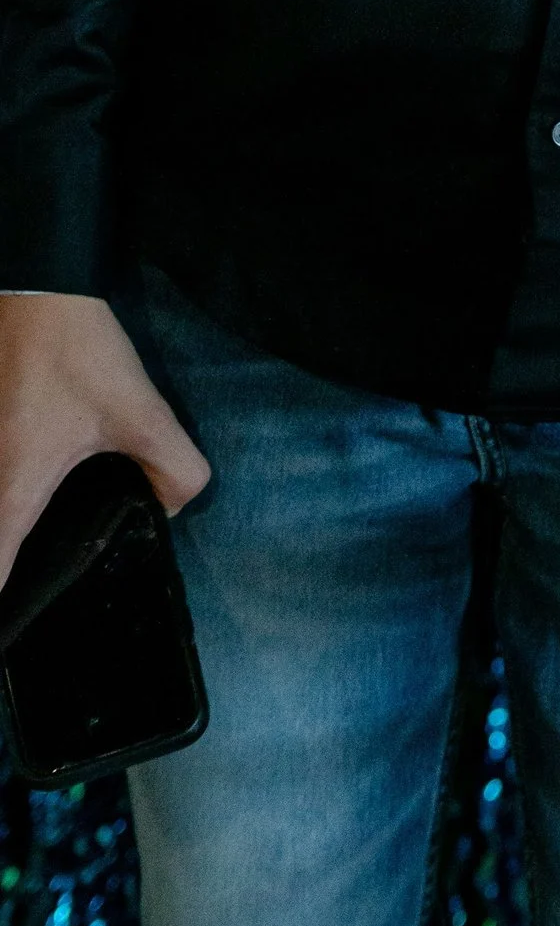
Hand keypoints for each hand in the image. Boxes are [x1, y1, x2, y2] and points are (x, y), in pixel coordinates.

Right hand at [0, 293, 208, 590]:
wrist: (35, 286)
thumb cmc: (75, 352)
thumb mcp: (141, 411)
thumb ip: (174, 468)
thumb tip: (176, 509)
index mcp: (10, 492)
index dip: (2, 618)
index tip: (18, 639)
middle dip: (7, 573)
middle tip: (35, 594)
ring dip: (9, 534)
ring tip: (32, 551)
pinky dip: (9, 498)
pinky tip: (35, 494)